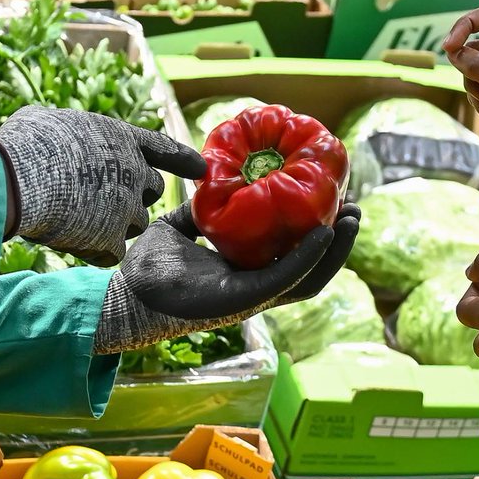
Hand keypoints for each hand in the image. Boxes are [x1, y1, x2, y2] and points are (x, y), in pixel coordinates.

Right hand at [0, 107, 205, 266]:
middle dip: (132, 197)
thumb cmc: (25, 144)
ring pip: (133, 224)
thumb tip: (47, 127)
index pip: (162, 148)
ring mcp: (126, 208)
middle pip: (150, 192)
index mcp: (121, 138)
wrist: (21, 179)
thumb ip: (63, 131)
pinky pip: (110, 251)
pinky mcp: (112, 239)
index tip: (200, 168)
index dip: (182, 159)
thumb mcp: (45, 120)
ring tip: (78, 219)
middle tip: (98, 199)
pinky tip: (72, 242)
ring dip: (112, 225)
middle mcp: (134, 172)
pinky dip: (94, 250)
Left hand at [93, 202, 360, 353]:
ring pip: (309, 278)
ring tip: (351, 219)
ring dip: (335, 250)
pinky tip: (322, 234)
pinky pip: (284, 279)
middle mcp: (255, 287)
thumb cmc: (149, 267)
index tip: (334, 200)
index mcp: (246, 271)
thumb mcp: (179, 226)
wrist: (123, 292)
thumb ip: (202, 208)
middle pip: (312, 267)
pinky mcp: (242, 301)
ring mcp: (252, 297)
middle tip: (354, 207)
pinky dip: (306, 258)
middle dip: (338, 240)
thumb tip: (214, 177)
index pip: (294, 253)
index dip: (319, 231)